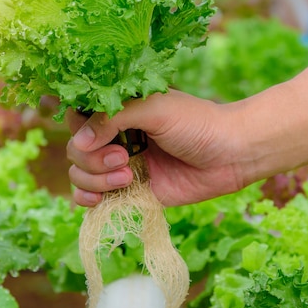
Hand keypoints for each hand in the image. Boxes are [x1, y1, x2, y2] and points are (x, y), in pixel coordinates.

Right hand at [66, 89, 246, 206]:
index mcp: (119, 111)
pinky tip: (100, 198)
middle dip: (92, 158)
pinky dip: (88, 199)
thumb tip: (79, 143)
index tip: (97, 134)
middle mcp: (116, 137)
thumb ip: (113, 119)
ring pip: (81, 174)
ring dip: (95, 178)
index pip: (77, 118)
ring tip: (128, 176)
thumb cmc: (197, 123)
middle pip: (76, 150)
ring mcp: (120, 165)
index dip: (79, 128)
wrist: (230, 155)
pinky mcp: (130, 192)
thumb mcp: (154, 109)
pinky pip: (93, 198)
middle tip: (124, 157)